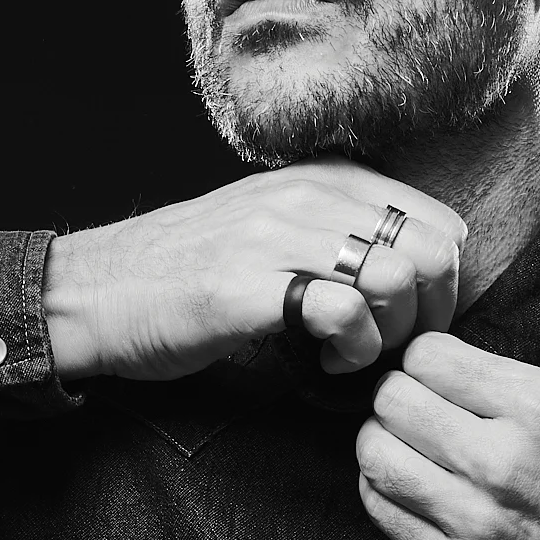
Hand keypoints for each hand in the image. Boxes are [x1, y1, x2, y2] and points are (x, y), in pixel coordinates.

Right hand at [44, 158, 465, 381]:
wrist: (98, 290)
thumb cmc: (192, 270)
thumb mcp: (278, 223)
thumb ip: (343, 227)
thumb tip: (418, 266)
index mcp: (323, 177)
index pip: (439, 221)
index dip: (441, 283)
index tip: (409, 319)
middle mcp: (305, 196)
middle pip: (430, 250)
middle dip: (428, 313)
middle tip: (391, 344)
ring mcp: (275, 238)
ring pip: (395, 276)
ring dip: (389, 334)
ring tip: (351, 353)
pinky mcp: (247, 288)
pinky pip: (343, 313)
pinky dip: (351, 351)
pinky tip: (323, 361)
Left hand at [355, 332, 539, 539]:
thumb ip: (517, 389)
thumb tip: (447, 368)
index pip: (428, 354)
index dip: (425, 363)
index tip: (436, 379)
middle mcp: (500, 458)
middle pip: (393, 398)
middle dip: (398, 398)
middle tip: (416, 415)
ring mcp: (472, 518)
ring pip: (374, 453)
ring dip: (382, 444)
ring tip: (407, 452)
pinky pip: (381, 508)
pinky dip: (383, 490)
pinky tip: (410, 489)